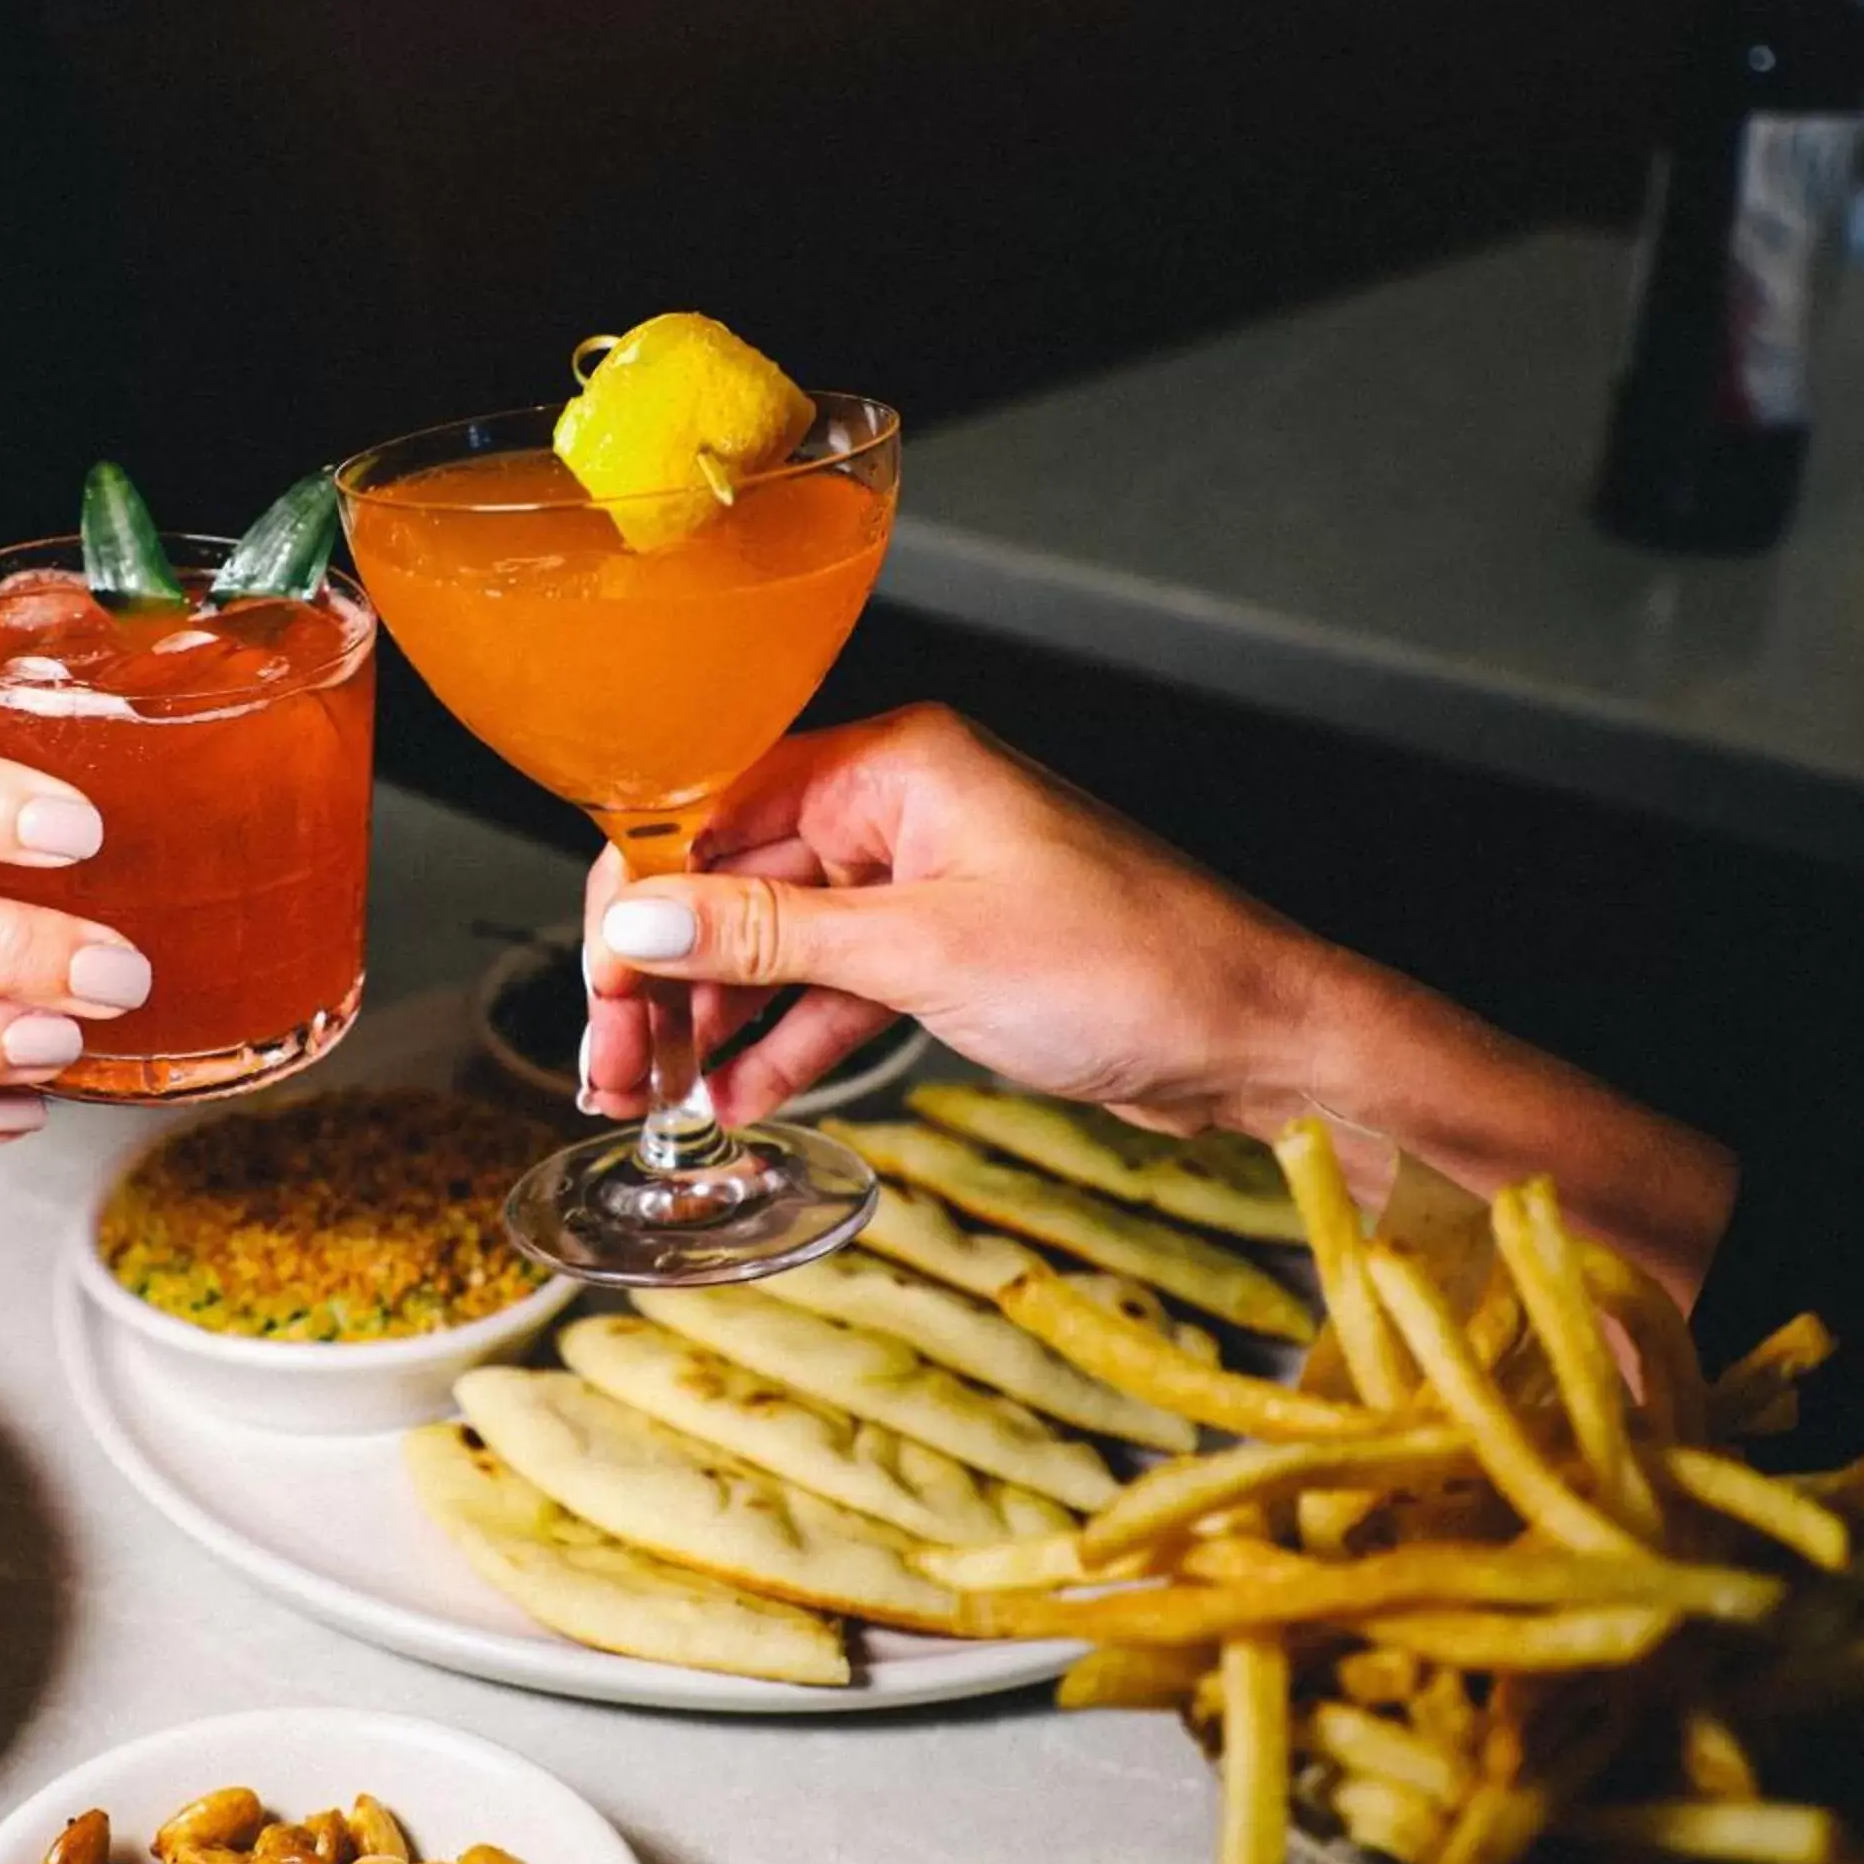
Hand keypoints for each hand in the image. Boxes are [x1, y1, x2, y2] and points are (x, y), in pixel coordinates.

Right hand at [581, 704, 1349, 1134]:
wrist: (1264, 1039)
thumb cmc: (1130, 967)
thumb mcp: (923, 952)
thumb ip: (767, 938)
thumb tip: (635, 924)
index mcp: (893, 763)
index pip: (710, 808)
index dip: (639, 898)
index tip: (599, 987)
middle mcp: (899, 807)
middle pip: (732, 880)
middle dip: (664, 975)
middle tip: (612, 1066)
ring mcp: (922, 881)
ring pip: (775, 944)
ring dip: (714, 1021)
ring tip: (655, 1099)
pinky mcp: (946, 951)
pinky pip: (833, 989)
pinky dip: (786, 1042)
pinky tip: (738, 1100)